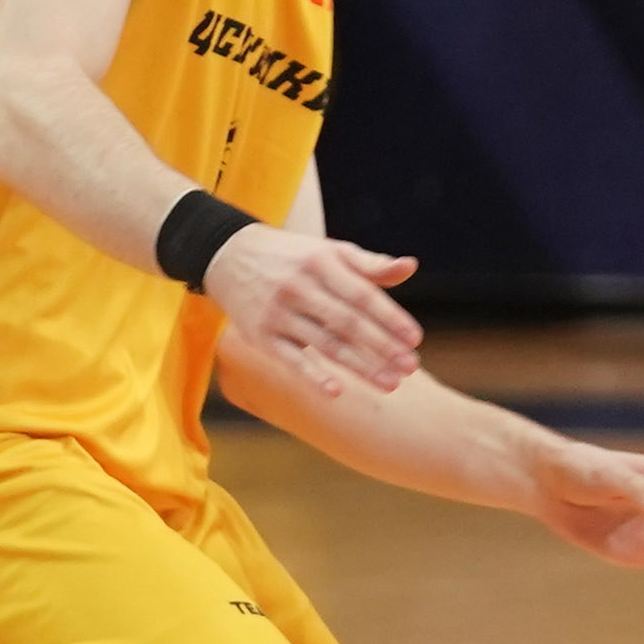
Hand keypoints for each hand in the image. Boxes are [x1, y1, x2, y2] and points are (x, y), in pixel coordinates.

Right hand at [205, 224, 422, 396]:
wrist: (228, 255)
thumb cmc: (294, 257)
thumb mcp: (330, 251)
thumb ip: (370, 264)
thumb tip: (411, 267)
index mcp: (321, 262)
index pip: (362, 295)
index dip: (390, 318)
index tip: (415, 339)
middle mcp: (299, 287)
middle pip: (347, 322)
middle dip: (381, 346)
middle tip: (410, 367)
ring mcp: (278, 313)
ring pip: (325, 343)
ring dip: (359, 366)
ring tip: (391, 384)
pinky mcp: (260, 335)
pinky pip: (290, 359)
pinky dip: (312, 376)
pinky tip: (336, 392)